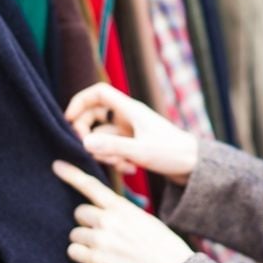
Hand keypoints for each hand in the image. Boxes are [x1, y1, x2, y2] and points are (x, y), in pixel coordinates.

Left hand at [52, 160, 193, 262]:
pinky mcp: (95, 260)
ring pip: (75, 234)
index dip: (71, 174)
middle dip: (87, 222)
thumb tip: (104, 213)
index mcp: (121, 207)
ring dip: (85, 241)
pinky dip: (81, 256)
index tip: (56, 166)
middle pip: (79, 213)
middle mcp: (108, 220)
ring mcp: (100, 240)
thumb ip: (121, 213)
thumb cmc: (162, 245)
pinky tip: (97, 259)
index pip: (91, 186)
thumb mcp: (143, 218)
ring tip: (105, 249)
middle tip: (103, 233)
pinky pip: (73, 252)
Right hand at [65, 83, 196, 185]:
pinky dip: (117, 159)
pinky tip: (130, 169)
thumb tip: (83, 142)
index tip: (67, 120)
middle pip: (95, 115)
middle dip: (87, 134)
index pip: (98, 93)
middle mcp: (129, 117)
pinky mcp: (134, 144)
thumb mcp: (140, 152)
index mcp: (130, 110)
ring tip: (121, 164)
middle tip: (88, 151)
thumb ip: (112, 147)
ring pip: (103, 135)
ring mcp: (131, 131)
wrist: (195, 166)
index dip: (80, 102)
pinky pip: (115, 148)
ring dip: (105, 152)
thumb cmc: (172, 154)